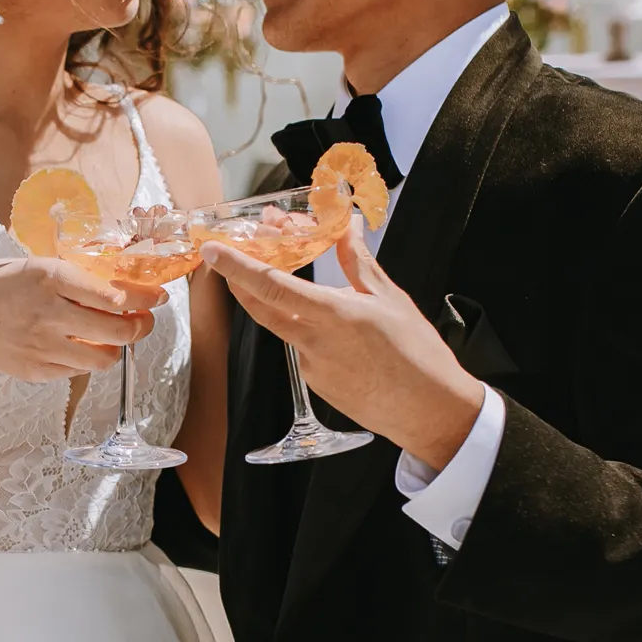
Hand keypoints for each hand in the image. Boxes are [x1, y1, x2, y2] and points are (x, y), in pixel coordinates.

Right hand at [0, 255, 162, 385]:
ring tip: (109, 336)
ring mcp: (43, 346)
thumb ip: (76, 278)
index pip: (114, 296)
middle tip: (142, 320)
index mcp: (51, 277)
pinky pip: (79, 370)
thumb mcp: (37, 266)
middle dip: (140, 327)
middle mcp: (49, 313)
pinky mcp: (37, 370)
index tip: (157, 297)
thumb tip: (126, 288)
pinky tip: (76, 345)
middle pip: (118, 332)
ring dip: (114, 348)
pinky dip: (85, 359)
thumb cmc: (2, 286)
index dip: (144, 299)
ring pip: (104, 359)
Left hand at [201, 223, 482, 466]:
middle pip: (260, 308)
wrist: (428, 412)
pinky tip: (334, 327)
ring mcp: (311, 368)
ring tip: (303, 281)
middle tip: (235, 257)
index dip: (237, 267)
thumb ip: (357, 263)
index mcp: (333, 315)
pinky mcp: (315, 385)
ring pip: (284, 326)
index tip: (213, 251)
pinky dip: (307, 329)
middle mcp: (314, 343)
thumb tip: (345, 229)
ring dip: (281, 302)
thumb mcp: (390, 298)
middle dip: (239, 281)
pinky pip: (302, 348)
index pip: (271, 286)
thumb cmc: (417, 355)